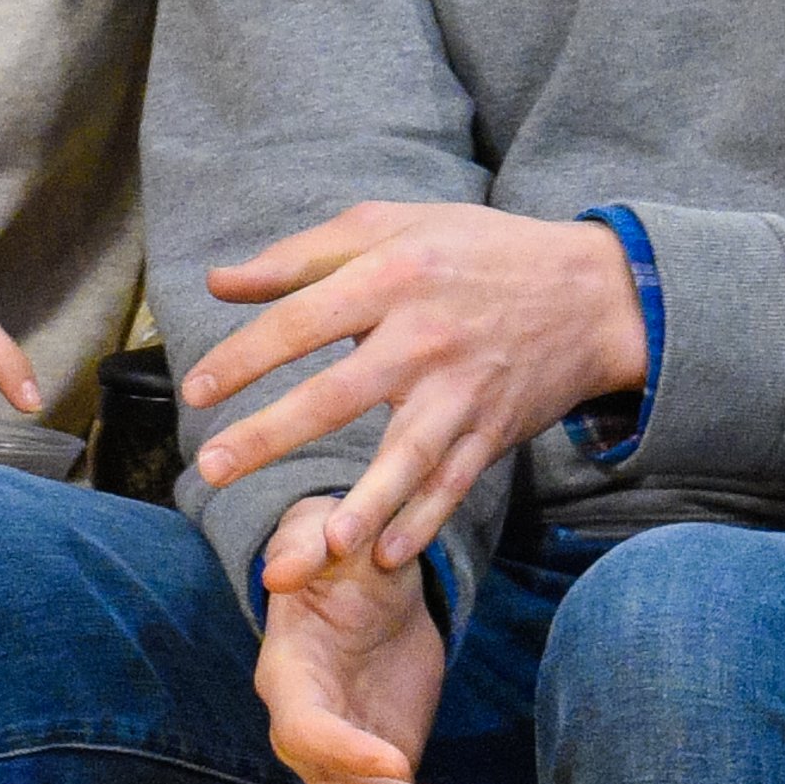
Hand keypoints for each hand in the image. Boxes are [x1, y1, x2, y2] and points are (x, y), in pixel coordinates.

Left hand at [185, 202, 647, 572]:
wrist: (590, 291)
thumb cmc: (473, 249)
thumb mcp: (390, 226)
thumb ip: (301, 255)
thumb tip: (219, 282)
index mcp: (393, 275)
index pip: (304, 319)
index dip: (246, 355)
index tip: (194, 391)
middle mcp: (426, 336)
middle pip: (339, 393)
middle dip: (272, 434)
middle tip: (211, 468)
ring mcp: (464, 390)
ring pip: (406, 455)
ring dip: (364, 502)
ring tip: (321, 544)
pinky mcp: (493, 431)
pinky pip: (453, 485)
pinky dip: (423, 522)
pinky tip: (385, 558)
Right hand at [252, 498, 522, 783]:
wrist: (366, 584)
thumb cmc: (338, 555)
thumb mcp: (322, 532)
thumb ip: (305, 543)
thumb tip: (280, 570)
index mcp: (290, 680)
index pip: (306, 733)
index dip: (347, 754)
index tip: (402, 763)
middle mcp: (311, 737)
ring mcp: (350, 764)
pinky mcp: (391, 775)